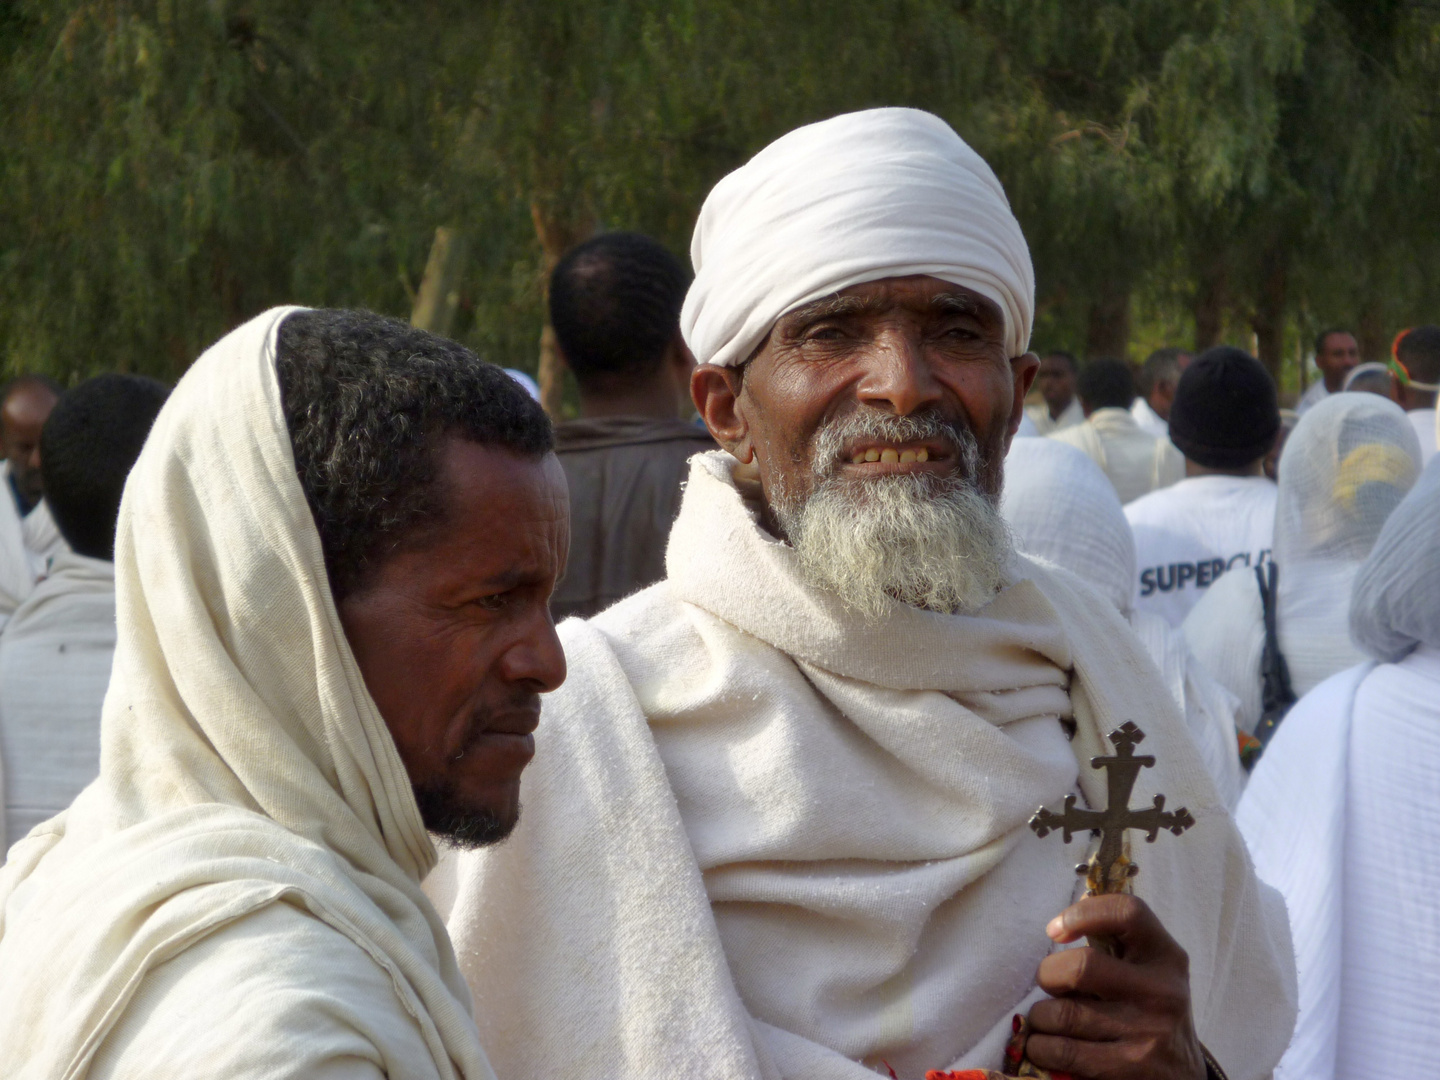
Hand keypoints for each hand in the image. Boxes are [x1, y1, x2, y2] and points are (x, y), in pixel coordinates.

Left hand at [1024, 893, 1205, 1079]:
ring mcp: (1148, 1034)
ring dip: (1041, 1016)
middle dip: (1049, 974)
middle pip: (1081, 967)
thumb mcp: (1148, 970)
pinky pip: (1062, 1051)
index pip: (1127, 912)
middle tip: (1050, 984)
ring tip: (1045, 1018)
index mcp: (1166, 956)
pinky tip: (1044, 1045)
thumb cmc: (1150, 1008)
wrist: (1182, 1074)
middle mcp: (1162, 992)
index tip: (1055, 931)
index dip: (1082, 913)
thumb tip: (1066, 917)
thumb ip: (1115, 941)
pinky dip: (1040, 1047)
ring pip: (1063, 1014)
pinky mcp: (1130, 1070)